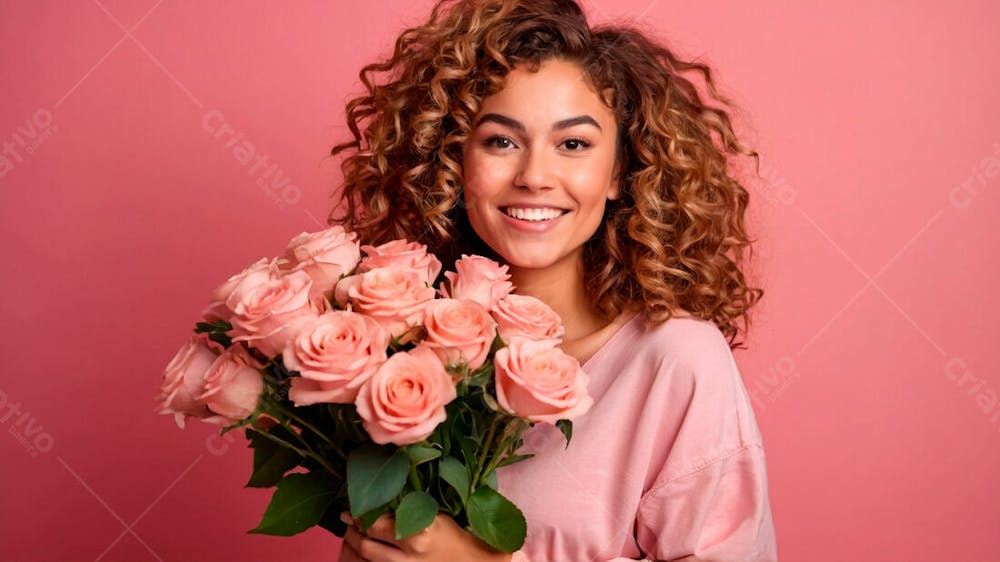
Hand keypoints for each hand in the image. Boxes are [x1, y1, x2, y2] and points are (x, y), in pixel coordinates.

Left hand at [337, 512, 512, 561]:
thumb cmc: (470, 536)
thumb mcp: (447, 513)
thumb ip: (421, 501)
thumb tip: (397, 476)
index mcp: (423, 528)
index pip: (379, 519)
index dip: (362, 510)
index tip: (354, 500)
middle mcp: (412, 551)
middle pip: (368, 539)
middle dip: (353, 527)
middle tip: (348, 515)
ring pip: (367, 558)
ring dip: (354, 544)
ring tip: (351, 533)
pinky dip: (364, 560)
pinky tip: (362, 553)